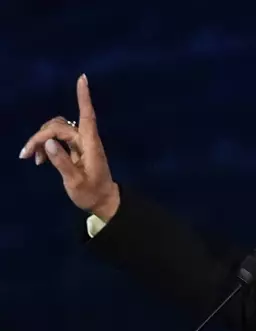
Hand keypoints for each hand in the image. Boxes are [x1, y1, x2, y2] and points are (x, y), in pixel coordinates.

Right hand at [19, 74, 119, 221]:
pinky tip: (38, 159)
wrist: (102, 201)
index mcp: (91, 145)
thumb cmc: (92, 193)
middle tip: (26, 155)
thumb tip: (48, 142)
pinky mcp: (75, 149)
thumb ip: (62, 162)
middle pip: (60, 126)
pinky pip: (57, 139)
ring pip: (56, 129)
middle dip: (40, 135)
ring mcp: (81, 143)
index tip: (83, 78)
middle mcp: (86, 140)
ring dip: (41, 139)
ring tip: (32, 158)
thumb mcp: (75, 182)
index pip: (87, 116)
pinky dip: (45, 145)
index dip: (84, 97)